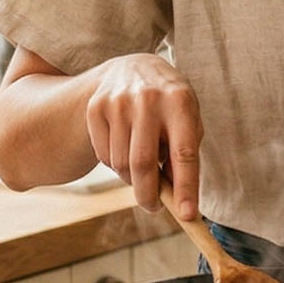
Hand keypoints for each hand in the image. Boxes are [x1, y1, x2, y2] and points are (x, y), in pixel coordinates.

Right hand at [85, 54, 202, 219]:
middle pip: (143, 163)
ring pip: (121, 164)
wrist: (134, 67)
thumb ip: (184, 156)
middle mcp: (148, 99)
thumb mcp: (187, 120)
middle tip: (154, 206)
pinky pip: (103, 155)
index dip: (186, 187)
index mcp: (180, 101)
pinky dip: (115, 164)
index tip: (188, 215)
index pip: (184, 153)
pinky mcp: (96, 107)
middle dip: (148, 195)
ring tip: (142, 165)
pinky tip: (125, 147)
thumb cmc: (170, 104)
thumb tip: (179, 200)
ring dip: (131, 177)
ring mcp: (118, 102)